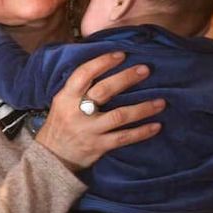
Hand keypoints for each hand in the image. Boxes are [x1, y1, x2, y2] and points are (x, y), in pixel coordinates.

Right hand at [35, 52, 163, 170]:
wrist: (52, 158)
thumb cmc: (60, 125)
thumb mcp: (61, 103)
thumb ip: (78, 88)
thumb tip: (103, 66)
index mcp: (65, 97)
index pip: (83, 74)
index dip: (102, 63)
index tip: (120, 54)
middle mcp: (76, 112)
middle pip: (104, 91)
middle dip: (126, 78)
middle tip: (145, 69)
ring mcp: (89, 130)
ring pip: (119, 116)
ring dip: (142, 108)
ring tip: (160, 102)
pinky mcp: (98, 146)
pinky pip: (124, 138)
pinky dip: (141, 132)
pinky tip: (156, 126)